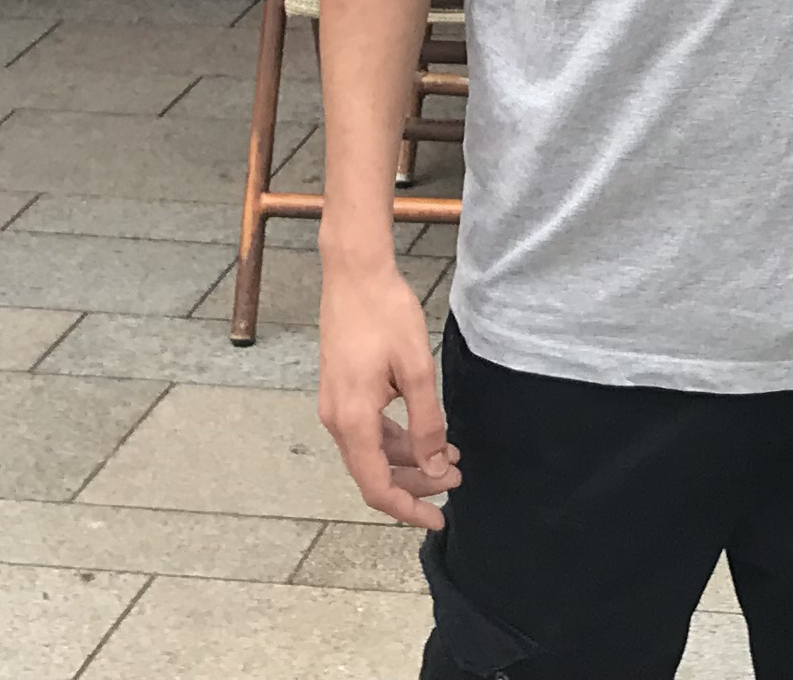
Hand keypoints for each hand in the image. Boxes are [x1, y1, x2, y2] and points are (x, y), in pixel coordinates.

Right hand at [315, 261, 458, 526]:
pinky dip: (396, 439)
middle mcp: (337, 420)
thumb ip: (427, 423)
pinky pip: (368, 431)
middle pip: (374, 474)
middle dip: (416, 483)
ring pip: (372, 453)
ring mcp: (335, 406)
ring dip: (409, 460)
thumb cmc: (385, 313)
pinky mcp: (341, 392)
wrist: (354, 273)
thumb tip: (437, 468)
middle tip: (457, 479)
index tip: (438, 520)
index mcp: (353, 420)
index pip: (377, 487)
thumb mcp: (416, 370)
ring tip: (451, 456)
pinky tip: (426, 432)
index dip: (408, 509)